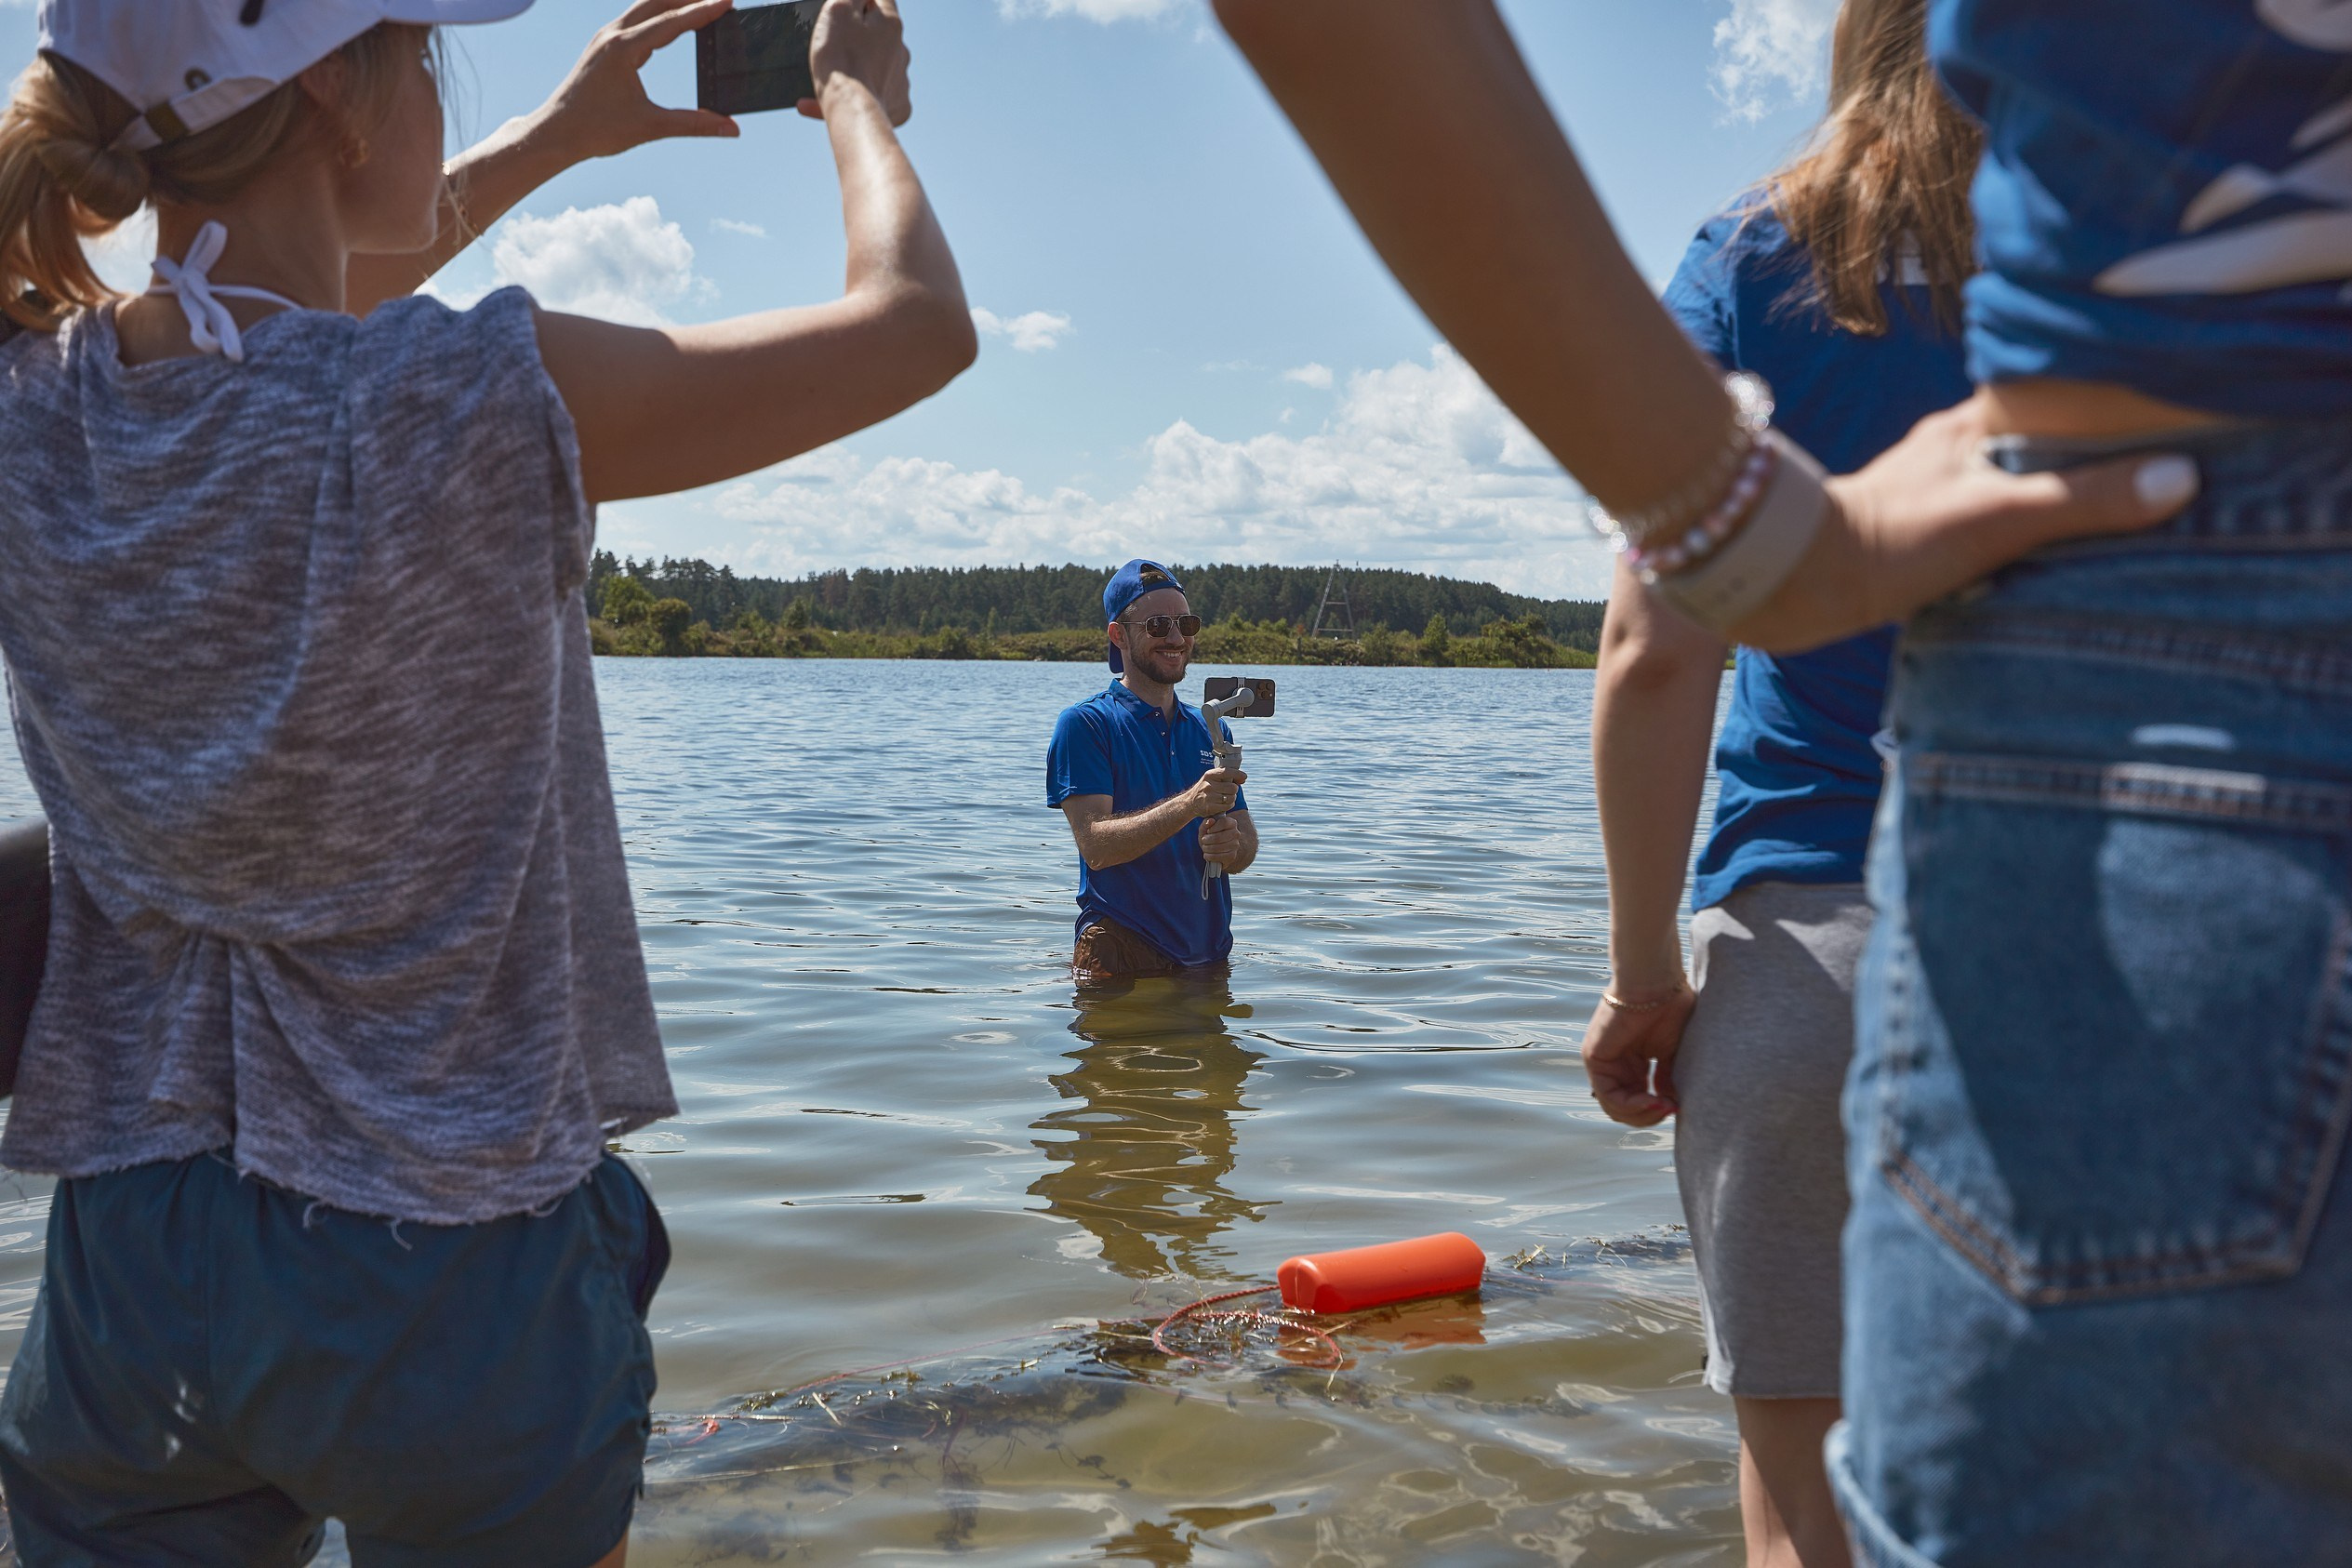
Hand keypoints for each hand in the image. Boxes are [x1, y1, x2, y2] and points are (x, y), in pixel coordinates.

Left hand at [532, 0, 741, 164]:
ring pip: (644, 8)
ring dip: (672, 2)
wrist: (555, 133)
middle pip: (656, 2)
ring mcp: (605, 38)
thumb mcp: (650, 126)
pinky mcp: (603, 47)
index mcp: (623, 48)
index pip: (671, 23)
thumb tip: (731, 127)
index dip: (702, 11)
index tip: (727, 1)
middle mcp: (612, 35)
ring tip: (699, 2)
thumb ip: (694, 124)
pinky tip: (669, 21)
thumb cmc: (596, 129)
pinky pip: (634, 21)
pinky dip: (656, 15)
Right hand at [802, 0, 912, 126]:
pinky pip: (880, 96)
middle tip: (834, 45)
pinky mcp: (898, 106)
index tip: (847, 9)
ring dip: (858, 69)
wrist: (852, 110)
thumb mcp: (839, 9)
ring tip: (833, 77)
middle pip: (880, 35)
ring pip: (878, 67)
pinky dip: (863, 96)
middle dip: (859, 37)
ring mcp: (901, 79)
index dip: (863, 0)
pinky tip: (842, 99)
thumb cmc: (841, 58)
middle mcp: (902, 50)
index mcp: (891, 23)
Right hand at [1184, 768, 1245, 819]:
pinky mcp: (1210, 807)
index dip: (1238, 774)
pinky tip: (1225, 803)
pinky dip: (1229, 805)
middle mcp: (1208, 785)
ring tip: (1226, 797)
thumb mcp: (1211, 779)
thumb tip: (1243, 778)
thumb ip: (1226, 777)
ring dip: (1232, 798)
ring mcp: (1209, 797)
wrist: (1190, 803)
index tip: (1244, 777)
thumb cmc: (1205, 789)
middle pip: (1233, 787)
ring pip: (1231, 797)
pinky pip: (1228, 806)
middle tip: (1229, 791)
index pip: (1227, 772)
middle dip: (1234, 790)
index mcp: (1209, 775)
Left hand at [1198, 813, 1243, 867]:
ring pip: (1217, 848)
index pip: (1224, 822)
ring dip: (1207, 848)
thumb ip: (1206, 823)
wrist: (1214, 849)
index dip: (1213, 827)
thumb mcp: (1205, 828)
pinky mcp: (1232, 856)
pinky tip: (1207, 854)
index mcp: (1231, 823)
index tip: (1208, 831)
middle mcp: (1236, 833)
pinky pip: (1218, 857)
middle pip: (1219, 837)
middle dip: (1207, 840)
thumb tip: (1210, 821)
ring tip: (1205, 847)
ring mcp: (1235, 845)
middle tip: (1204, 840)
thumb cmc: (1210, 836)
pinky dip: (1209, 856)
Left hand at [1579, 981, 1693, 1127]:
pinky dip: (1630, 1105)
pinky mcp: (1593, 1057)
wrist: (1657, 984)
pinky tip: (1651, 1100)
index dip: (1657, 1110)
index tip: (1678, 1107)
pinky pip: (1607, 1094)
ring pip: (1614, 1107)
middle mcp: (1617, 1064)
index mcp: (1634, 1062)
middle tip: (1670, 1109)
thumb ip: (1668, 1079)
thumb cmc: (1670, 1008)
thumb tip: (1671, 1105)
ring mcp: (1603, 1061)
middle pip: (1624, 1109)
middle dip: (1649, 1116)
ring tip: (1662, 1106)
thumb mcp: (1673, 1053)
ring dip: (1641, 1114)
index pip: (1638, 1100)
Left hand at [1727, 393, 2202, 652]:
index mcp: (1972, 425)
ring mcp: (1930, 488)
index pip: (2057, 393)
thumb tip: (2180, 478)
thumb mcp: (1999, 517)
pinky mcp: (1913, 531)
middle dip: (2090, 451)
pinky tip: (2044, 554)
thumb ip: (2083, 500)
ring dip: (2053, 493)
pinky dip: (2020, 530)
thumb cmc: (1892, 539)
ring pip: (2009, 478)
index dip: (2109, 400)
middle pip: (2038, 439)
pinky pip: (1986, 520)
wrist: (1793, 581)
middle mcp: (1951, 447)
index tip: (2168, 409)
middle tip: (2158, 465)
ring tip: (2117, 512)